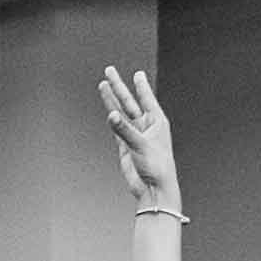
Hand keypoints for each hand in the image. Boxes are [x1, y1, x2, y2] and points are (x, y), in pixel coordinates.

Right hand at [96, 64, 176, 207]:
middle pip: (130, 101)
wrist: (153, 189)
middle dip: (119, 86)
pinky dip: (111, 118)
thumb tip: (110, 115)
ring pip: (121, 113)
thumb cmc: (157, 166)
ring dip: (112, 99)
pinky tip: (106, 107)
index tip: (137, 74)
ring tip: (103, 84)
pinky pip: (117, 128)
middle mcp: (146, 126)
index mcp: (157, 122)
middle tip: (109, 71)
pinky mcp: (126, 146)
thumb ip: (124, 129)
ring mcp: (135, 135)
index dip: (141, 85)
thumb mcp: (140, 145)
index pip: (147, 98)